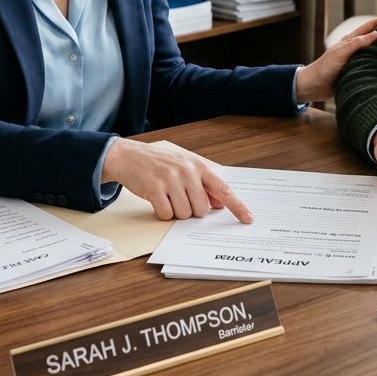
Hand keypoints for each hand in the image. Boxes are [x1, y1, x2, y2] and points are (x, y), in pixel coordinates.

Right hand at [101, 140, 253, 222]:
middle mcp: (187, 171)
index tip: (248, 219)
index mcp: (198, 166)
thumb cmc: (159, 163)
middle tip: (179, 197)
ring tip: (166, 195)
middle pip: (201, 209)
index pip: (223, 189)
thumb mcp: (184, 166)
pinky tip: (156, 199)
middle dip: (191, 210)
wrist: (128, 156)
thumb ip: (203, 184)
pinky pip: (166, 214)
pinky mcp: (154, 189)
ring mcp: (171, 179)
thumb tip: (219, 204)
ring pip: (184, 214)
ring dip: (175, 211)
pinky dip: (162, 212)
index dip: (237, 206)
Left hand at [295, 13, 376, 101]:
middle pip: (373, 37)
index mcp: (349, 41)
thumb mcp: (341, 53)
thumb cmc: (324, 68)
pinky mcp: (356, 71)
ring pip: (373, 52)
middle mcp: (354, 49)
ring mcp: (356, 60)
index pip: (368, 27)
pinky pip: (371, 65)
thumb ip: (357, 43)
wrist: (314, 86)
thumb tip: (376, 34)